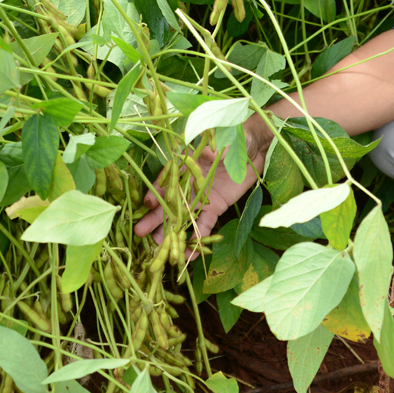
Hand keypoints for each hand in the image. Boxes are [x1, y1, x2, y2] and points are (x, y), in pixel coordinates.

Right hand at [133, 126, 266, 255]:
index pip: (167, 180)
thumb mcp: (220, 139)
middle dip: (155, 217)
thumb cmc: (233, 137)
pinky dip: (198, 239)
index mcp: (185, 165)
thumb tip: (194, 149)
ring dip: (170, 232)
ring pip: (181, 217)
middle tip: (140, 232)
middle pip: (169, 203)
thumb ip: (207, 147)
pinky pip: (204, 225)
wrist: (253, 147)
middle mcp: (188, 183)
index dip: (155, 191)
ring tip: (158, 248)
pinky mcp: (214, 207)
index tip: (146, 202)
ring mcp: (200, 197)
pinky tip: (190, 255)